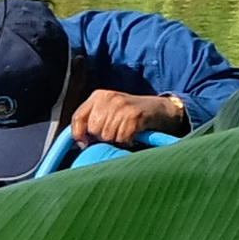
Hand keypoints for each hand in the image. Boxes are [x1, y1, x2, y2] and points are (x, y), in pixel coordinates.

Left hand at [71, 88, 186, 147]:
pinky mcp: (135, 115)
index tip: (85, 144)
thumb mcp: (109, 112)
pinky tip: (133, 135)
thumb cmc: (131, 115)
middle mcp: (109, 97)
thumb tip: (78, 143)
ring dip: (116, 140)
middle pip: (93, 129)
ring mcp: (122, 105)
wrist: (161, 109)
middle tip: (114, 134)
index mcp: (98, 96)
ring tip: (124, 133)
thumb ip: (91, 122)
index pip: (78, 118)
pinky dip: (127, 141)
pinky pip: (122, 138)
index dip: (78, 134)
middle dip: (102, 138)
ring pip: (107, 135)